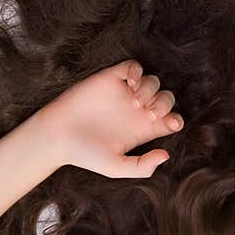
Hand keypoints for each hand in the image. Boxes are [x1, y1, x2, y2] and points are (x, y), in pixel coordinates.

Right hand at [39, 59, 184, 178]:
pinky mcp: (110, 78)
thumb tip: (166, 155)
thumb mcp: (116, 167)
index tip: (168, 124)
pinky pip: (133, 67)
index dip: (176, 119)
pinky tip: (131, 84)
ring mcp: (124, 93)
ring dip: (151, 90)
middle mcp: (137, 110)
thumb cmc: (86, 154)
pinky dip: (137, 72)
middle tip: (150, 113)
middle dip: (165, 103)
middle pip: (166, 98)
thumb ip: (142, 166)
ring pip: (153, 81)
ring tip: (135, 104)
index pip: (171, 119)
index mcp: (143, 129)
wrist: (58, 136)